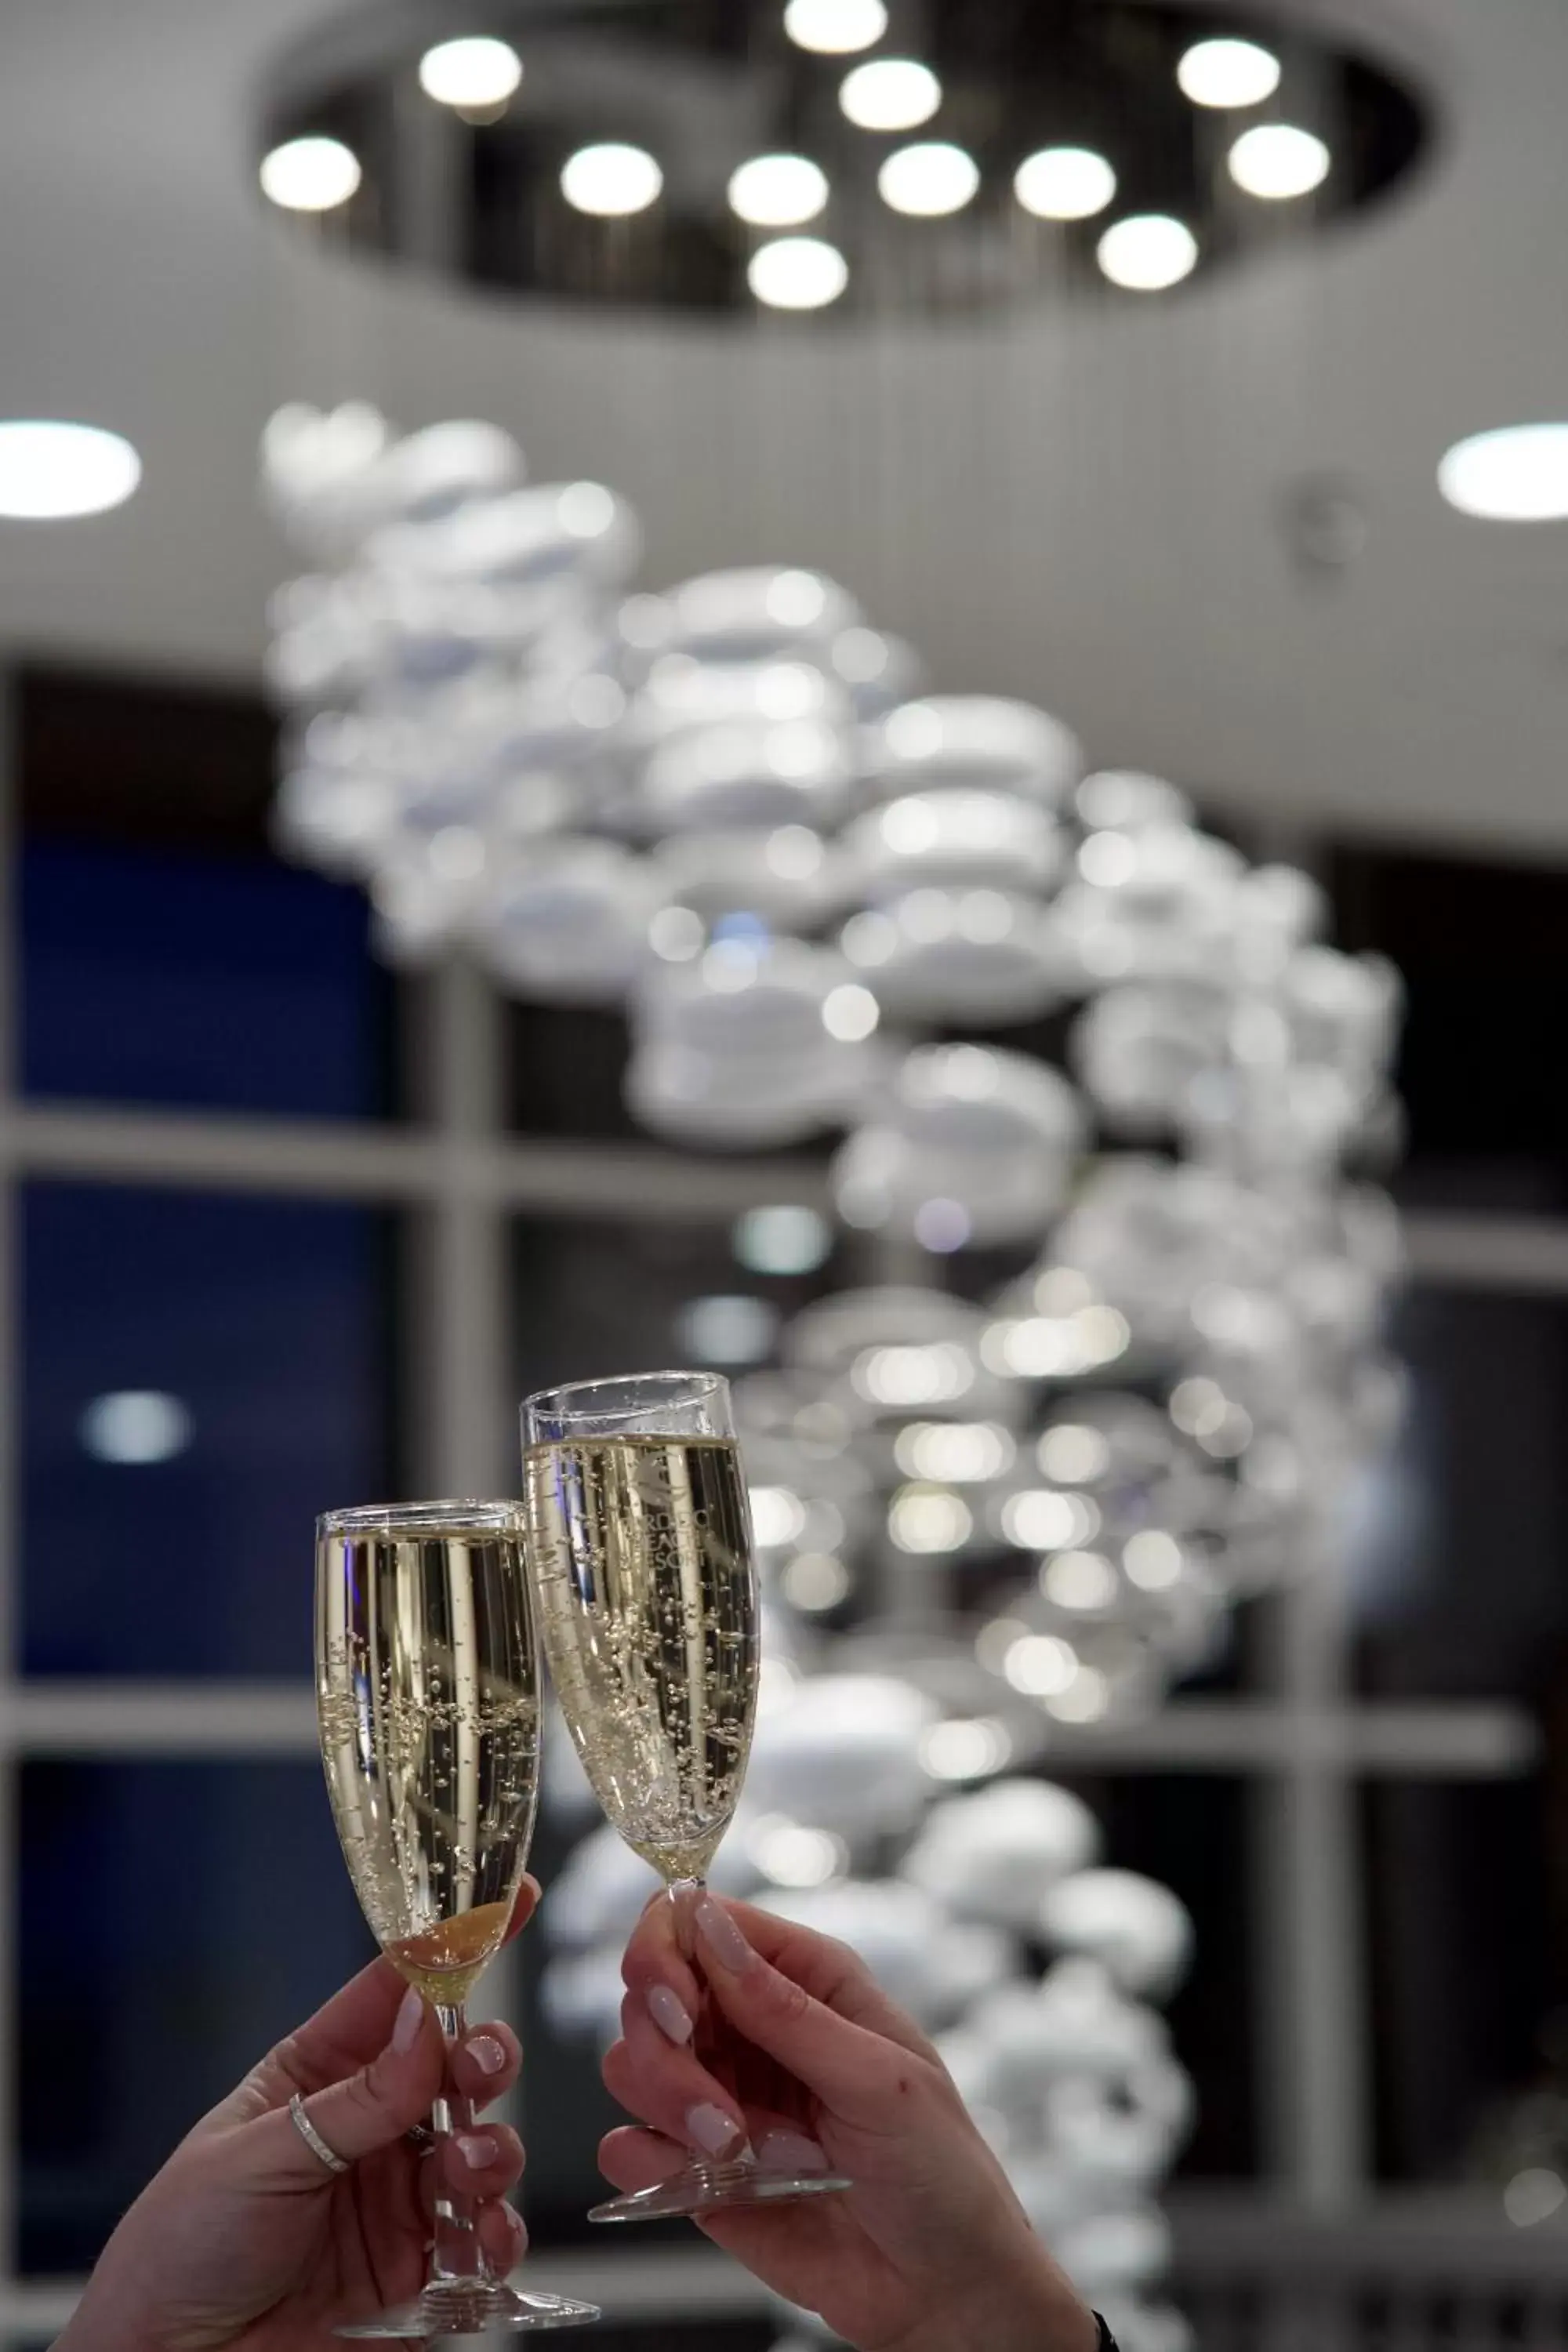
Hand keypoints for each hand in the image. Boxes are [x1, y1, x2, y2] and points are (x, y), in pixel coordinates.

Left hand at [58, 1883, 537, 2351]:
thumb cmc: (179, 2247)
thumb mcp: (259, 2158)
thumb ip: (355, 2101)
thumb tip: (426, 2022)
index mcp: (318, 2074)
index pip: (397, 1992)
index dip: (454, 1944)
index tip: (508, 1899)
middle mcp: (369, 2127)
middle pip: (456, 2064)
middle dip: (483, 2056)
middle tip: (476, 2068)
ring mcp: (398, 2197)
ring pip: (483, 2145)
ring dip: (490, 2149)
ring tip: (461, 2170)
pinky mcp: (419, 2269)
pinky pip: (484, 2238)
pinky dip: (495, 2235)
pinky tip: (477, 2241)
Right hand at [600, 1891, 1096, 2351]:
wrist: (943, 2293)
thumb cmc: (941, 2173)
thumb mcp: (880, 2079)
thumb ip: (786, 2009)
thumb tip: (708, 1923)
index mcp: (806, 1980)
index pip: (701, 1921)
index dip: (667, 1950)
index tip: (677, 2005)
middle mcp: (754, 2029)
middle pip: (652, 1991)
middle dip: (665, 2046)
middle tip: (716, 2107)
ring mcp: (721, 2097)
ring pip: (631, 2062)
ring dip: (664, 2105)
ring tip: (732, 2151)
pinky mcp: (698, 2170)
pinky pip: (629, 2146)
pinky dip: (643, 2161)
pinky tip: (696, 2179)